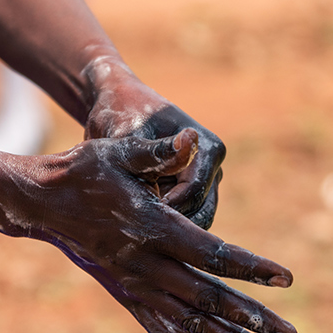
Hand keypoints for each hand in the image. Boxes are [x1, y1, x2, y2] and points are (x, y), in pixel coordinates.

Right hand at [8, 129, 296, 332]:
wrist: (39, 201)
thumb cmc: (83, 169)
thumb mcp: (119, 152)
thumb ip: (158, 153)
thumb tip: (192, 141)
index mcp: (151, 227)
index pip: (212, 253)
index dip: (252, 266)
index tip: (286, 279)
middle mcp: (144, 263)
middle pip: (208, 298)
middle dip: (252, 319)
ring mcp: (133, 283)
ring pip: (189, 320)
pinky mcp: (123, 291)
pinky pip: (161, 324)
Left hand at [83, 59, 224, 229]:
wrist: (120, 104)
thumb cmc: (123, 114)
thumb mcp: (130, 134)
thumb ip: (148, 158)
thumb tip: (166, 178)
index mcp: (208, 149)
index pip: (192, 194)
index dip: (162, 211)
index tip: (130, 217)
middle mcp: (213, 166)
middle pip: (199, 212)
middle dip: (166, 224)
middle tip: (128, 228)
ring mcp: (206, 179)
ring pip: (193, 219)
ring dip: (164, 224)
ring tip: (129, 223)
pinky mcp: (192, 189)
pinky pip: (183, 218)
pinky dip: (161, 221)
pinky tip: (132, 219)